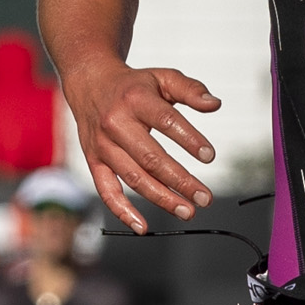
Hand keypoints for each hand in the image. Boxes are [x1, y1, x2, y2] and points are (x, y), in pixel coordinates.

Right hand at [62, 53, 223, 224]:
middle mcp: (115, 123)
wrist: (89, 82)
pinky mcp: (94, 161)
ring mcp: (103, 145)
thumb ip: (190, 89)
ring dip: (161, 198)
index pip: (165, 120)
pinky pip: (106, 190)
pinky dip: (122, 211)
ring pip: (133, 177)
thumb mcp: (162, 77)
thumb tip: (215, 104)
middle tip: (205, 198)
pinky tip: (142, 226)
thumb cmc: (133, 85)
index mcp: (135, 99)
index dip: (188, 139)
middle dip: (180, 181)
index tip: (209, 156)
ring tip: (187, 211)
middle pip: (151, 157)